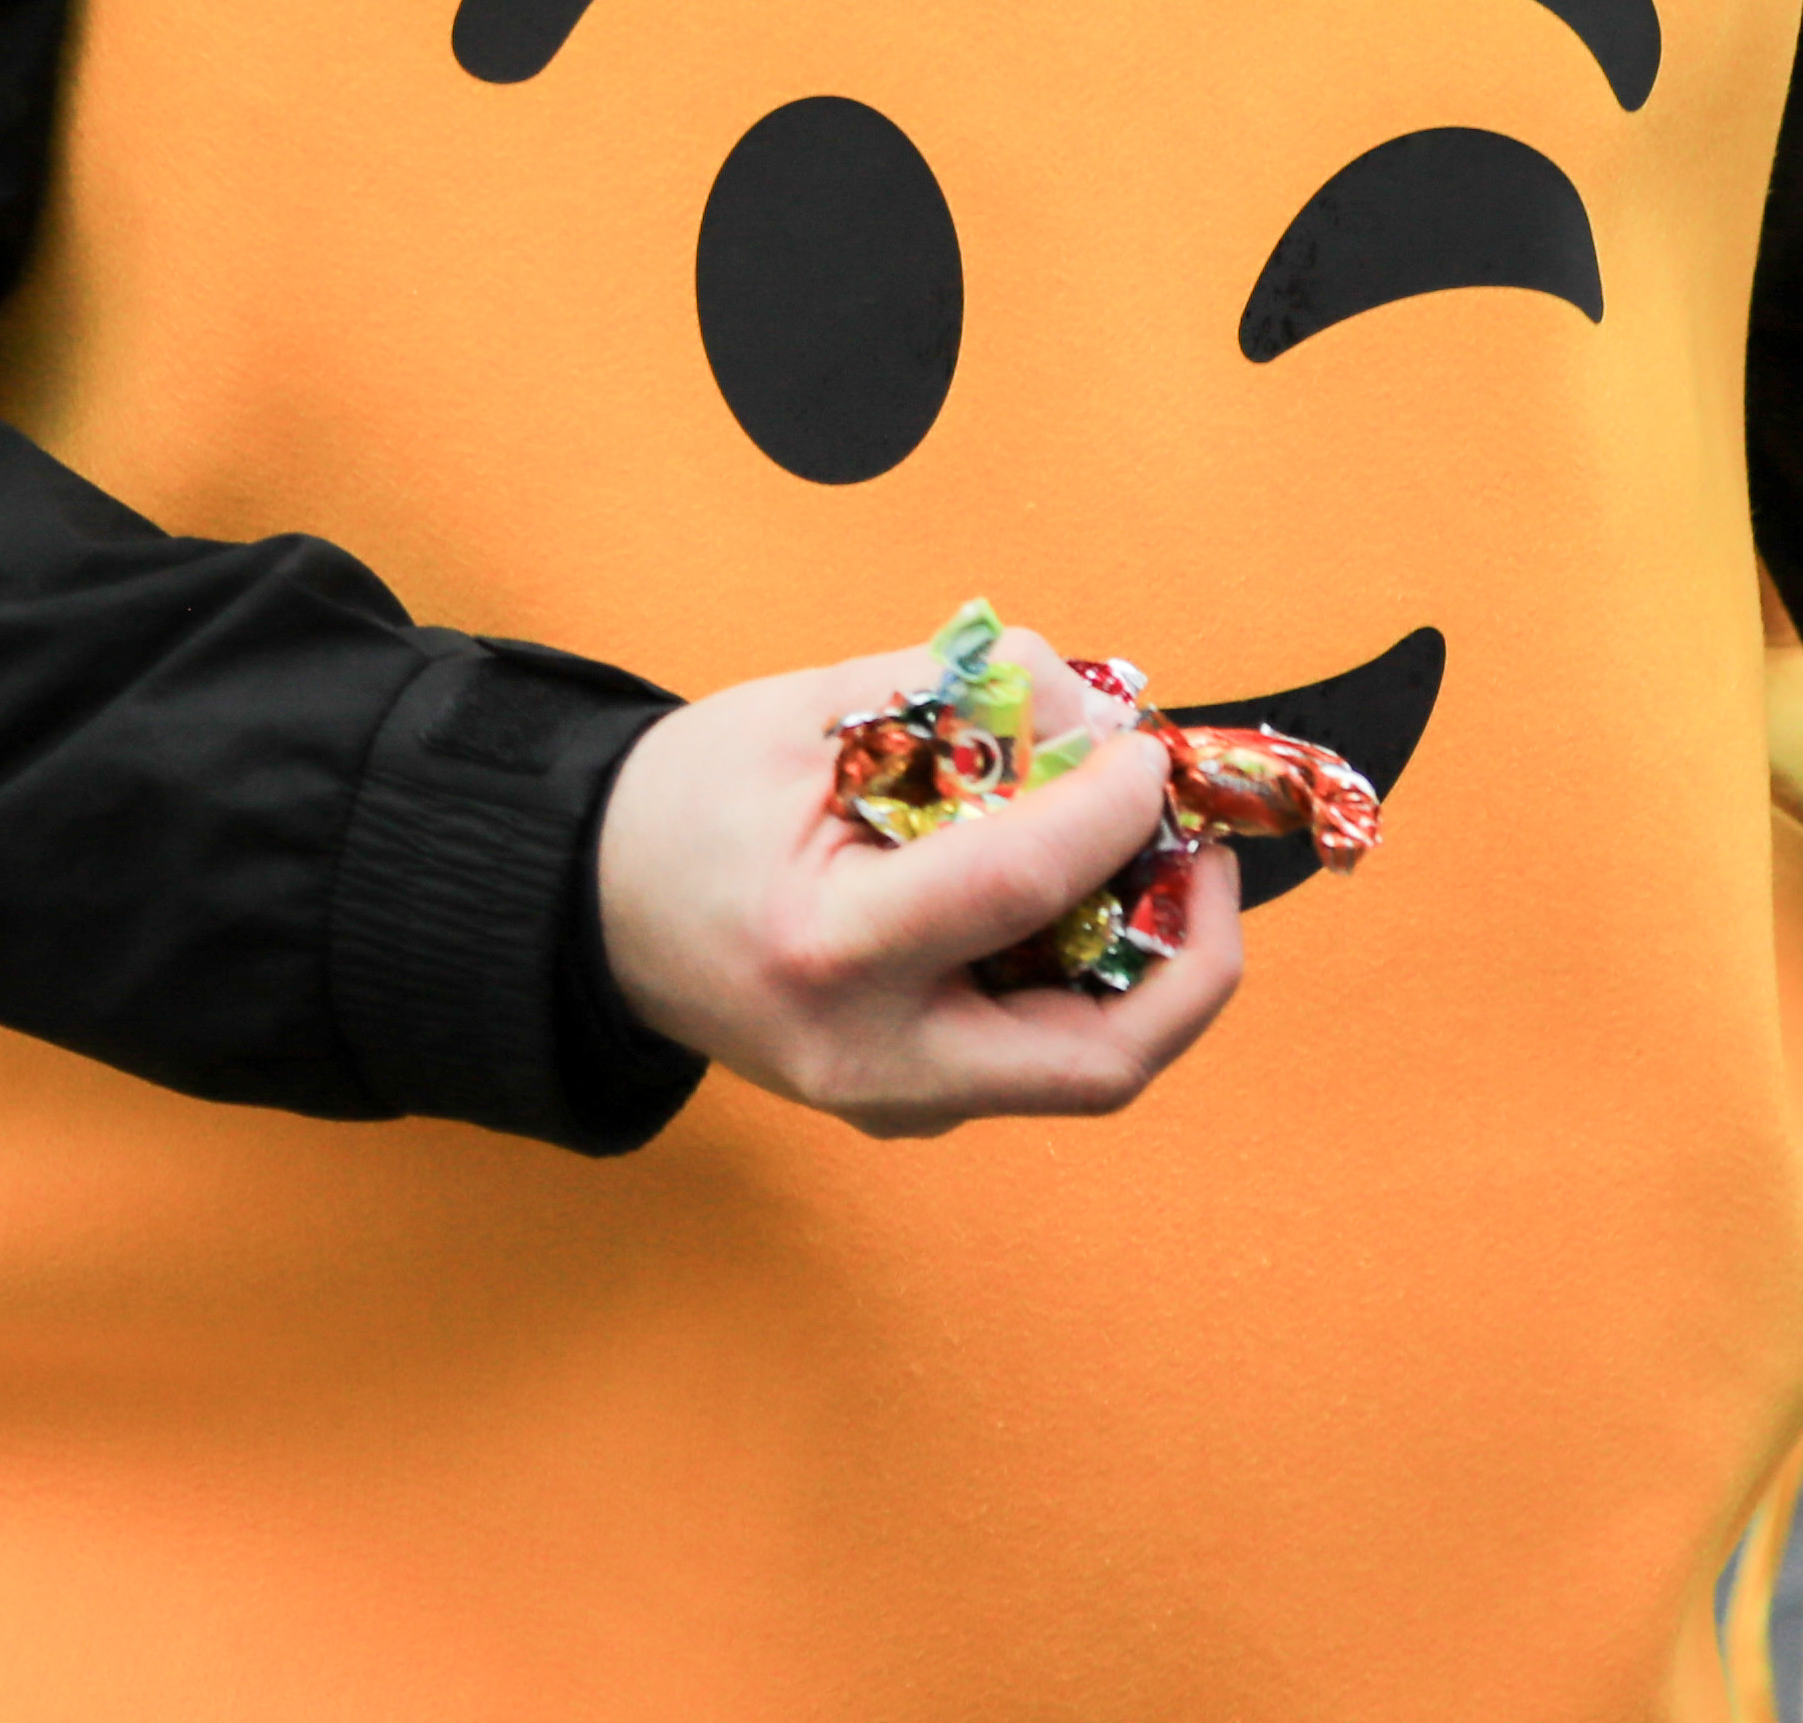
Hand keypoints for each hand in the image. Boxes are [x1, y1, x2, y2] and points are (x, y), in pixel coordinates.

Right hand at [594, 627, 1242, 1137]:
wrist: (594, 910)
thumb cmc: (692, 802)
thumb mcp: (816, 711)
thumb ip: (966, 697)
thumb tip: (1100, 718)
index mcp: (831, 952)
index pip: (1021, 886)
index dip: (1111, 806)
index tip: (1144, 748)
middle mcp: (875, 1062)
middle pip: (1103, 1059)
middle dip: (1197, 952)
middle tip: (1208, 846)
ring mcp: (897, 1104)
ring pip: (1089, 1063)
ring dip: (1155, 957)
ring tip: (1151, 847)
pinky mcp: (915, 1103)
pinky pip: (1042, 1048)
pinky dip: (1094, 968)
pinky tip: (1080, 882)